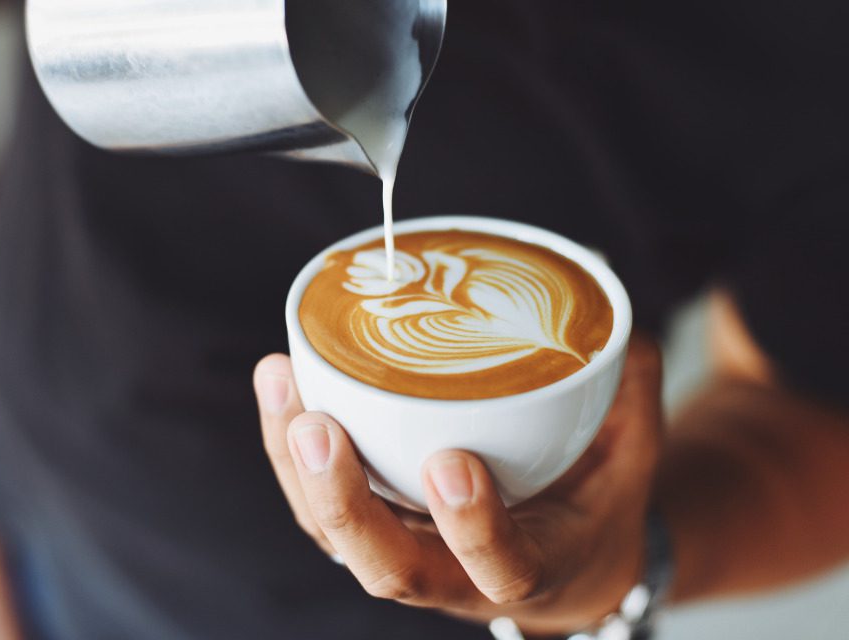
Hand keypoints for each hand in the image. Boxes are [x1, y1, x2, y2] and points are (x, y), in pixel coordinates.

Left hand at [254, 335, 662, 634]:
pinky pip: (317, 502)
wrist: (561, 560)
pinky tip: (280, 380)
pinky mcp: (373, 524)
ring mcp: (405, 551)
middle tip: (318, 428)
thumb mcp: (632, 456)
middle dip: (344, 502)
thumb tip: (613, 307)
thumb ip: (628, 388)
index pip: (501, 569)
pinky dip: (289, 446)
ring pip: (333, 534)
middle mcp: (455, 575)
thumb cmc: (594, 504)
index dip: (473, 528)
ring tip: (281, 381)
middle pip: (387, 568)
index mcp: (532, 568)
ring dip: (296, 465)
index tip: (454, 464)